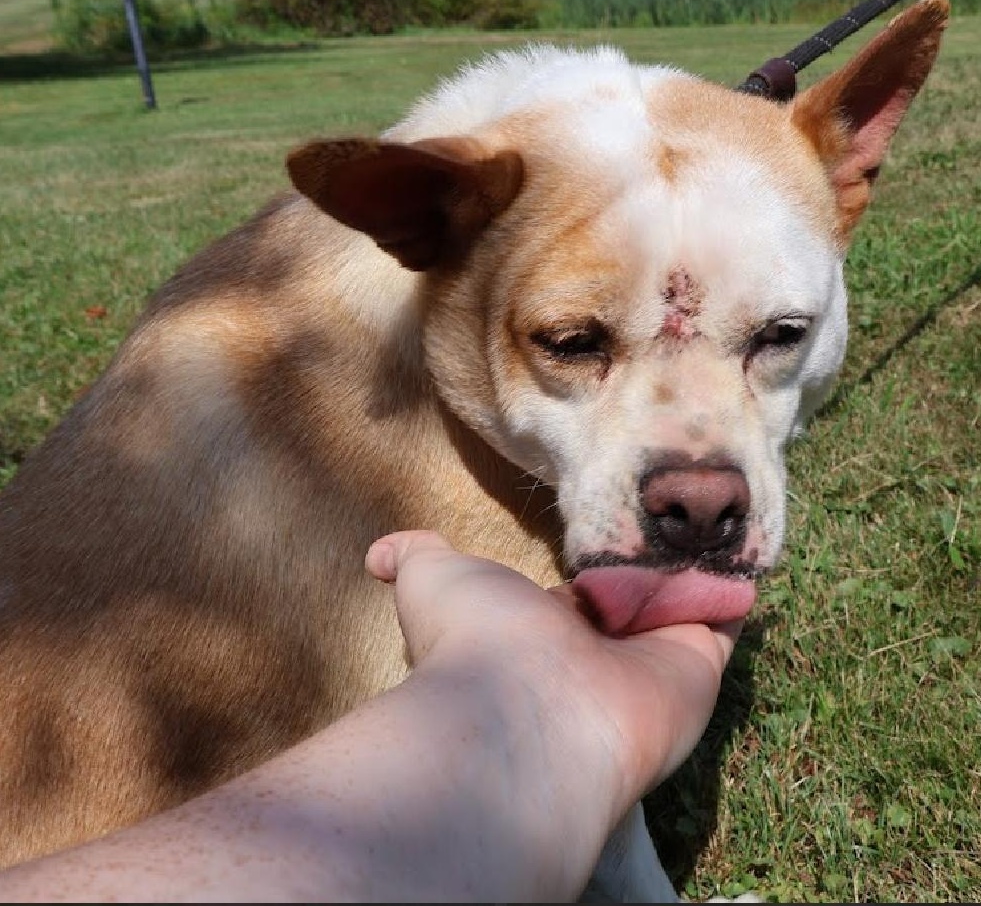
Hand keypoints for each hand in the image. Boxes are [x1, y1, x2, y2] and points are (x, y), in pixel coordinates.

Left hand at [366, 530, 741, 820]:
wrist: (530, 707)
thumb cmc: (476, 636)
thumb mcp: (431, 580)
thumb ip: (415, 557)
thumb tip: (379, 553)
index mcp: (545, 630)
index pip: (581, 594)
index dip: (597, 562)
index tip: (615, 527)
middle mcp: (598, 652)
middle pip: (635, 600)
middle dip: (652, 563)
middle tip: (676, 511)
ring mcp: (650, 661)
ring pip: (682, 604)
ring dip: (695, 565)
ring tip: (714, 512)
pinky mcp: (700, 667)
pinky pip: (726, 617)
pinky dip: (735, 587)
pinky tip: (742, 546)